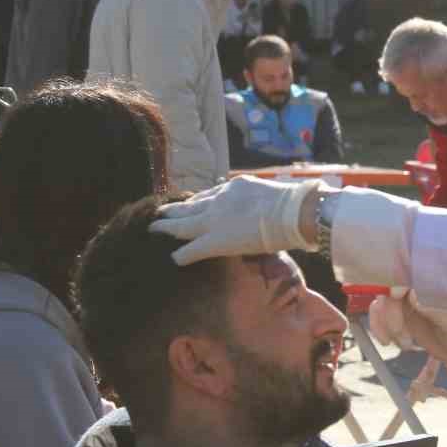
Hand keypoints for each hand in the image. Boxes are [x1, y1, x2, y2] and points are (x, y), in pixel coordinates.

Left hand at [150, 177, 320, 263]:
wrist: (292, 211)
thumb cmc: (291, 204)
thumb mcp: (267, 193)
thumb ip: (256, 199)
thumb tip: (260, 207)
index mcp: (233, 188)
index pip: (208, 194)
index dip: (196, 201)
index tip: (189, 204)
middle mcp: (219, 200)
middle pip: (189, 205)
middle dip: (174, 209)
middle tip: (160, 211)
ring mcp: (214, 219)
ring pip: (183, 225)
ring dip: (167, 227)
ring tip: (154, 228)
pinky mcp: (215, 239)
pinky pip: (192, 248)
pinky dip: (182, 254)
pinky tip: (174, 258)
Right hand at [368, 288, 446, 384]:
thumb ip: (435, 308)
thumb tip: (413, 296)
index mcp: (434, 279)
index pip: (406, 268)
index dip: (396, 279)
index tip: (395, 295)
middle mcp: (418, 285)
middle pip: (389, 287)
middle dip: (390, 312)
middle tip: (401, 334)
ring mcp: (406, 298)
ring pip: (381, 302)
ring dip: (385, 324)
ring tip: (406, 343)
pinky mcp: (398, 312)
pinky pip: (378, 314)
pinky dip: (379, 327)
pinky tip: (389, 342)